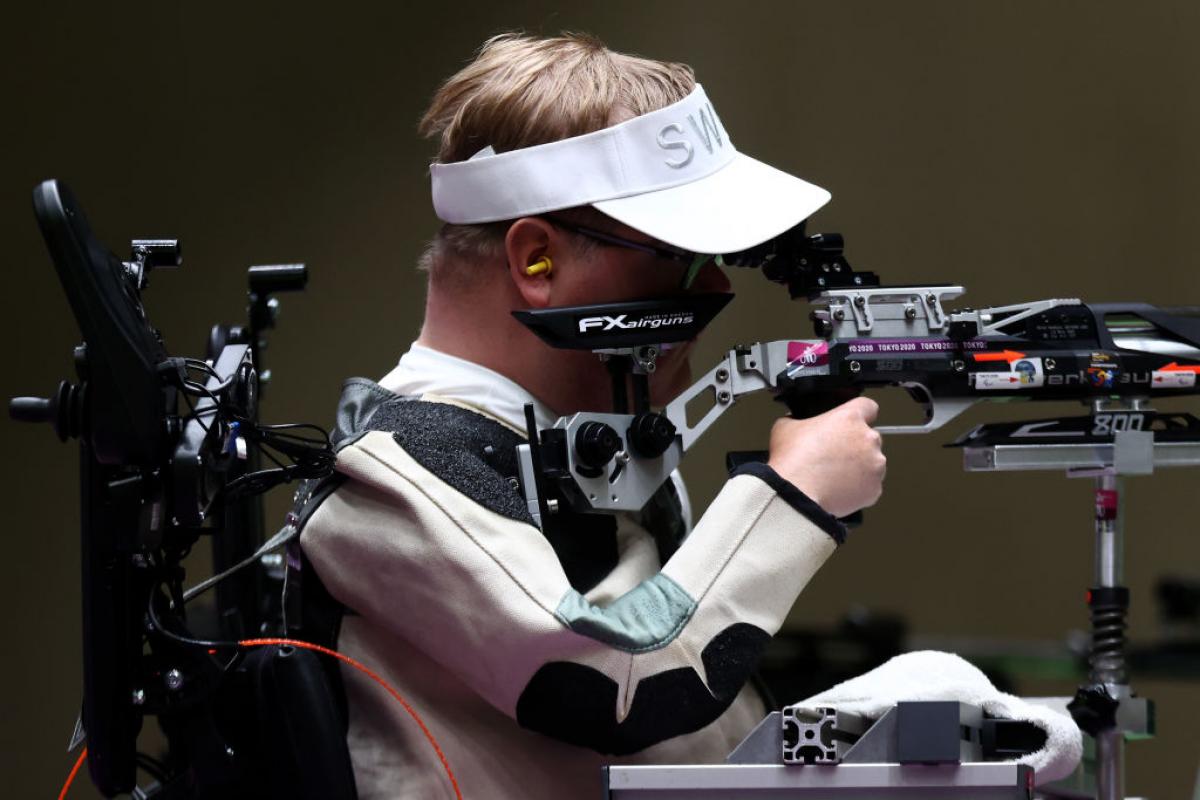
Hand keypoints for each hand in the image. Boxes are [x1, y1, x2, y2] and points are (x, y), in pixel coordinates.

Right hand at [766, 396, 885, 517]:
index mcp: (849, 418)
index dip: (859, 413)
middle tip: (834, 454)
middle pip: (869, 437)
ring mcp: (874, 464)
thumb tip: (796, 423)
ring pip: (872, 462)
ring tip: (834, 474)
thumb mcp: (785, 427)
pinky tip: (838, 488)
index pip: (868, 406)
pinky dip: (858, 487)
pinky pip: (870, 485)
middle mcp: (867, 438)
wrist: (797, 494)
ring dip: (859, 466)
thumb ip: (797, 420)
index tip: (853, 422)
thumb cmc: (793, 462)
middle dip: (855, 445)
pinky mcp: (875, 487)